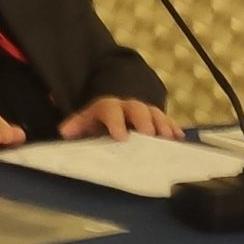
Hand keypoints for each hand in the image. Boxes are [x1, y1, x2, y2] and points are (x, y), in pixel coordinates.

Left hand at [58, 96, 181, 141]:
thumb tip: (64, 131)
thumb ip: (77, 124)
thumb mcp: (87, 119)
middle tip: (148, 135)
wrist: (119, 104)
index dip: (116, 122)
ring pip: (156, 115)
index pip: (111, 110)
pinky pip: (168, 122)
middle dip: (144, 121)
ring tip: (168, 139)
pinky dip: (174, 129)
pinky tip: (179, 139)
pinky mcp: (160, 119)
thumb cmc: (102, 118)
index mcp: (110, 106)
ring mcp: (147, 112)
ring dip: (162, 126)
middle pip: (139, 110)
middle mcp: (130, 106)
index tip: (120, 136)